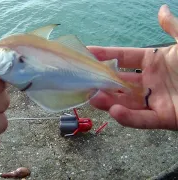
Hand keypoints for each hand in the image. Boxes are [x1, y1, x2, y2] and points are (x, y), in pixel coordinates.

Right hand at [87, 4, 177, 129]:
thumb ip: (173, 28)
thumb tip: (161, 9)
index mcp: (154, 61)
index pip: (123, 57)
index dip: (105, 55)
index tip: (86, 52)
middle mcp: (150, 81)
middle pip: (119, 81)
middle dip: (101, 81)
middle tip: (84, 81)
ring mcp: (156, 100)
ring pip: (126, 101)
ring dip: (108, 101)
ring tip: (93, 98)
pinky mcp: (165, 118)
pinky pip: (143, 119)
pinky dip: (128, 117)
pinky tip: (114, 111)